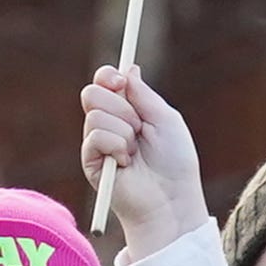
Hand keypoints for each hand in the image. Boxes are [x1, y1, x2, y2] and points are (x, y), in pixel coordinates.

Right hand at [75, 63, 208, 254]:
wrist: (171, 197)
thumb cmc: (174, 162)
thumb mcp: (166, 119)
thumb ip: (144, 94)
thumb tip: (129, 68)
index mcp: (126, 110)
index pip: (103, 82)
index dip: (108, 76)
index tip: (120, 81)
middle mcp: (108, 124)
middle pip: (92, 93)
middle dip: (120, 106)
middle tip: (138, 126)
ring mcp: (97, 143)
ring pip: (96, 115)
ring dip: (124, 131)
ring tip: (136, 151)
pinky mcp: (91, 161)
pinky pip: (96, 136)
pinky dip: (117, 146)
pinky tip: (126, 163)